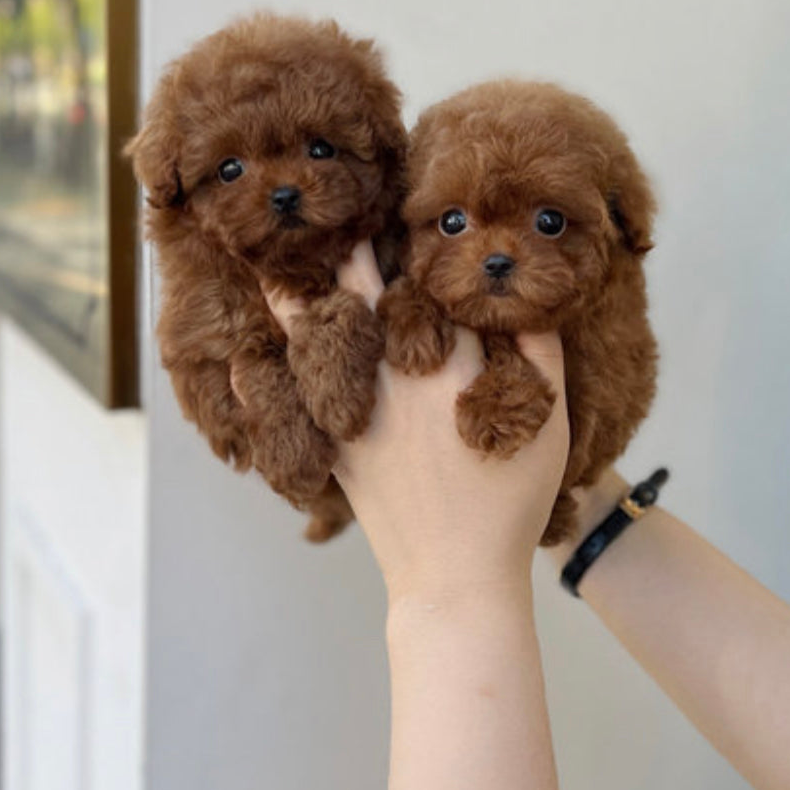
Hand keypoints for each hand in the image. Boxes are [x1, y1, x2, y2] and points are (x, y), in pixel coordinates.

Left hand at [263, 242, 568, 609]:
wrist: (458, 577)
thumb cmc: (509, 502)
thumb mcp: (546, 423)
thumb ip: (541, 354)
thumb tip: (532, 299)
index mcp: (448, 362)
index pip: (427, 283)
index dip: (414, 244)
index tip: (397, 213)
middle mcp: (394, 377)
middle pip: (364, 296)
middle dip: (349, 251)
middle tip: (332, 215)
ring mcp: (357, 413)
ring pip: (319, 340)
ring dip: (296, 299)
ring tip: (271, 263)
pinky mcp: (335, 450)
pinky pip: (293, 407)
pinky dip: (267, 384)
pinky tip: (243, 363)